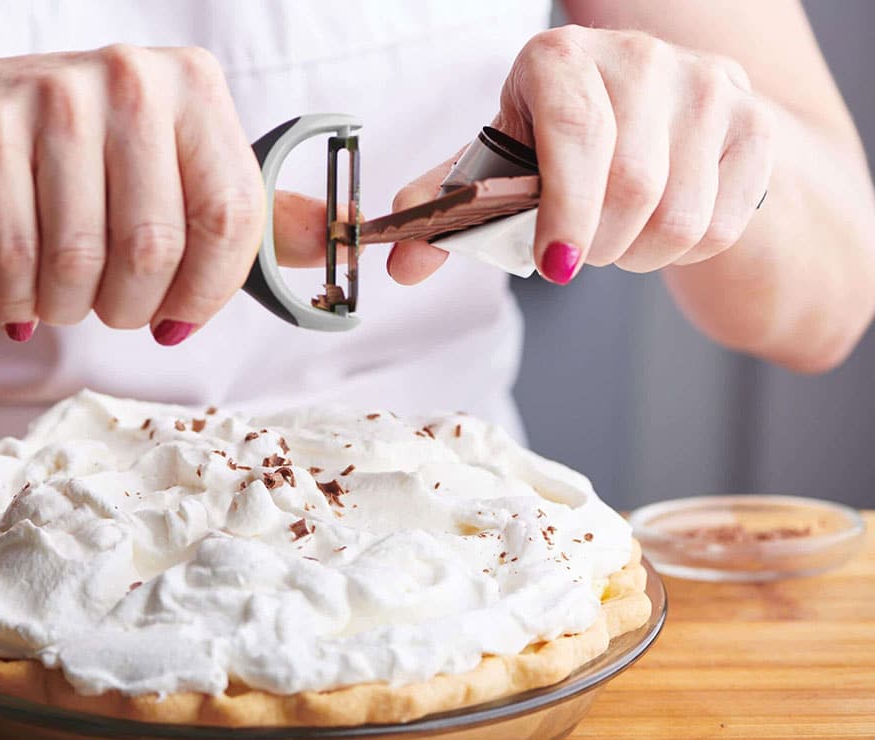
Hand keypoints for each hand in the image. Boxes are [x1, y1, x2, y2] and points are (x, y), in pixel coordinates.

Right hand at [0, 48, 326, 343]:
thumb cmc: (79, 160)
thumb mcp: (175, 171)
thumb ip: (254, 212)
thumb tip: (344, 240)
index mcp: (195, 88)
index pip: (232, 218)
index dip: (210, 292)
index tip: (181, 319)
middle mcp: (134, 78)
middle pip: (156, 247)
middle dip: (134, 308)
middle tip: (114, 309)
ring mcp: (56, 96)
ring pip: (82, 260)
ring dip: (72, 308)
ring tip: (65, 300)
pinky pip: (18, 257)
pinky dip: (20, 300)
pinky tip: (20, 299)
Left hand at [388, 25, 774, 285]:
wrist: (658, 124)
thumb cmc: (562, 146)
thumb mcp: (502, 165)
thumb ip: (450, 212)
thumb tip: (402, 264)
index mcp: (560, 57)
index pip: (575, 134)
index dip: (565, 211)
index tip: (553, 265)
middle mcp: (640, 57)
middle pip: (632, 186)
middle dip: (597, 245)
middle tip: (577, 254)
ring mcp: (707, 85)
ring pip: (680, 215)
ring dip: (638, 255)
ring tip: (616, 240)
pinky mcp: (755, 123)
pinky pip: (721, 224)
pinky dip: (682, 252)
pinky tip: (659, 228)